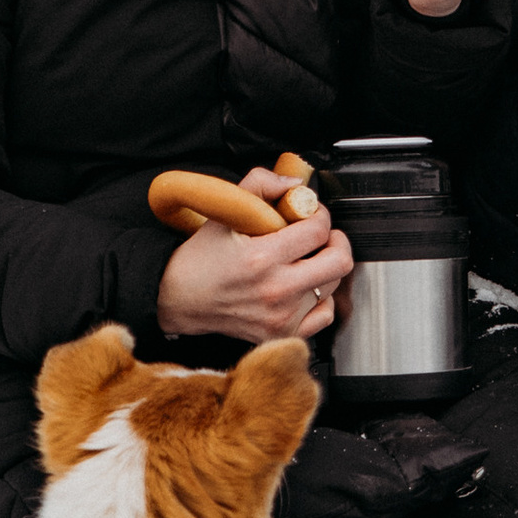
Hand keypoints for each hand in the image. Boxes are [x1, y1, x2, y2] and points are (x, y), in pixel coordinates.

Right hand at [155, 167, 353, 341]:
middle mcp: (275, 290)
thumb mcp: (223, 214)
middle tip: (321, 235)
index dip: (320, 215)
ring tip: (306, 259)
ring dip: (325, 267)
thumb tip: (294, 183)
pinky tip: (305, 286)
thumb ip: (258, 185)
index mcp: (262, 258)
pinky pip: (325, 315)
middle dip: (335, 240)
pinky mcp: (282, 333)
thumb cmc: (199, 260)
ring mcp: (281, 316)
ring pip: (333, 285)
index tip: (310, 213)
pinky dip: (322, 299)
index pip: (318, 230)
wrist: (177, 300)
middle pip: (339, 261)